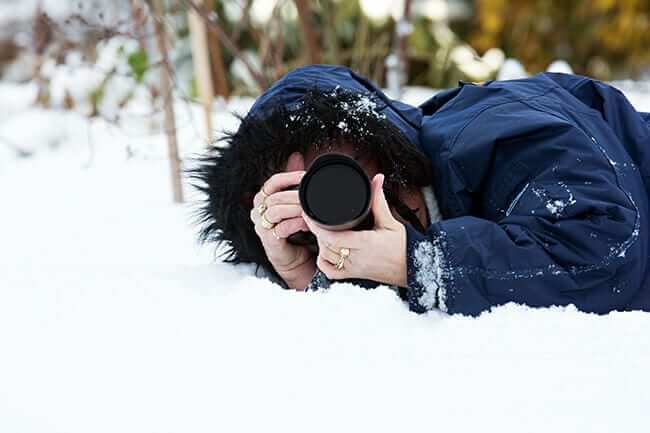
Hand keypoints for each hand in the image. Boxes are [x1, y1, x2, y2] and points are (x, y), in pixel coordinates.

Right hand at [250, 152, 315, 288]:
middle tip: (313, 196)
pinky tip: (307, 223)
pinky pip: (281, 228)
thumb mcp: (294, 202)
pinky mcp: (268, 241)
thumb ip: (293, 182)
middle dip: (296, 196)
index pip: (272, 182)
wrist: (292, 257)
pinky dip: (295, 224)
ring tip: (310, 209)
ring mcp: (261, 226)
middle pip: (276, 197)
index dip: (289, 177)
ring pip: (276, 211)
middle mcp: (258, 211)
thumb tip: (297, 156)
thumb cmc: (293, 228)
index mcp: (263, 198)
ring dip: (296, 209)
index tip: (306, 176)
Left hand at [302, 174, 407, 286]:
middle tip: (317, 219)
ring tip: (324, 232)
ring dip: (321, 245)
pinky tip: (326, 252)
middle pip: (326, 246)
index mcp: (365, 243)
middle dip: (318, 232)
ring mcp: (354, 269)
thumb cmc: (404, 245)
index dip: (316, 226)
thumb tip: (376, 179)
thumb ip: (378, 200)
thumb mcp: (390, 221)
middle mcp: (357, 258)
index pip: (332, 237)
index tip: (308, 214)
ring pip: (327, 257)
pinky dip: (324, 262)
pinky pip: (331, 272)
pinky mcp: (355, 275)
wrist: (414, 267)